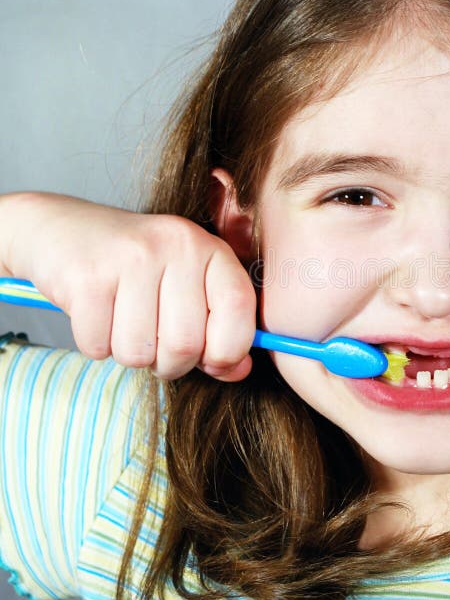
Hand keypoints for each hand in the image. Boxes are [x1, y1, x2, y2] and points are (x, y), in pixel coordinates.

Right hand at [0, 192, 255, 380]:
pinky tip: (97, 315)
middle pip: (186, 344)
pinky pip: (99, 347)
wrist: (61, 228)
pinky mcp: (86, 278)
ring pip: (140, 353)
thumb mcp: (187, 286)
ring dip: (132, 355)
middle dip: (171, 363)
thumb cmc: (135, 266)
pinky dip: (97, 345)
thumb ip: (219, 328)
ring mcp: (130, 258)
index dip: (229, 349)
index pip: (239, 307)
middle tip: (156, 344)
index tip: (212, 360)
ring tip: (124, 324)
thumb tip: (238, 370)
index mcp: (209, 247)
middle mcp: (175, 245)